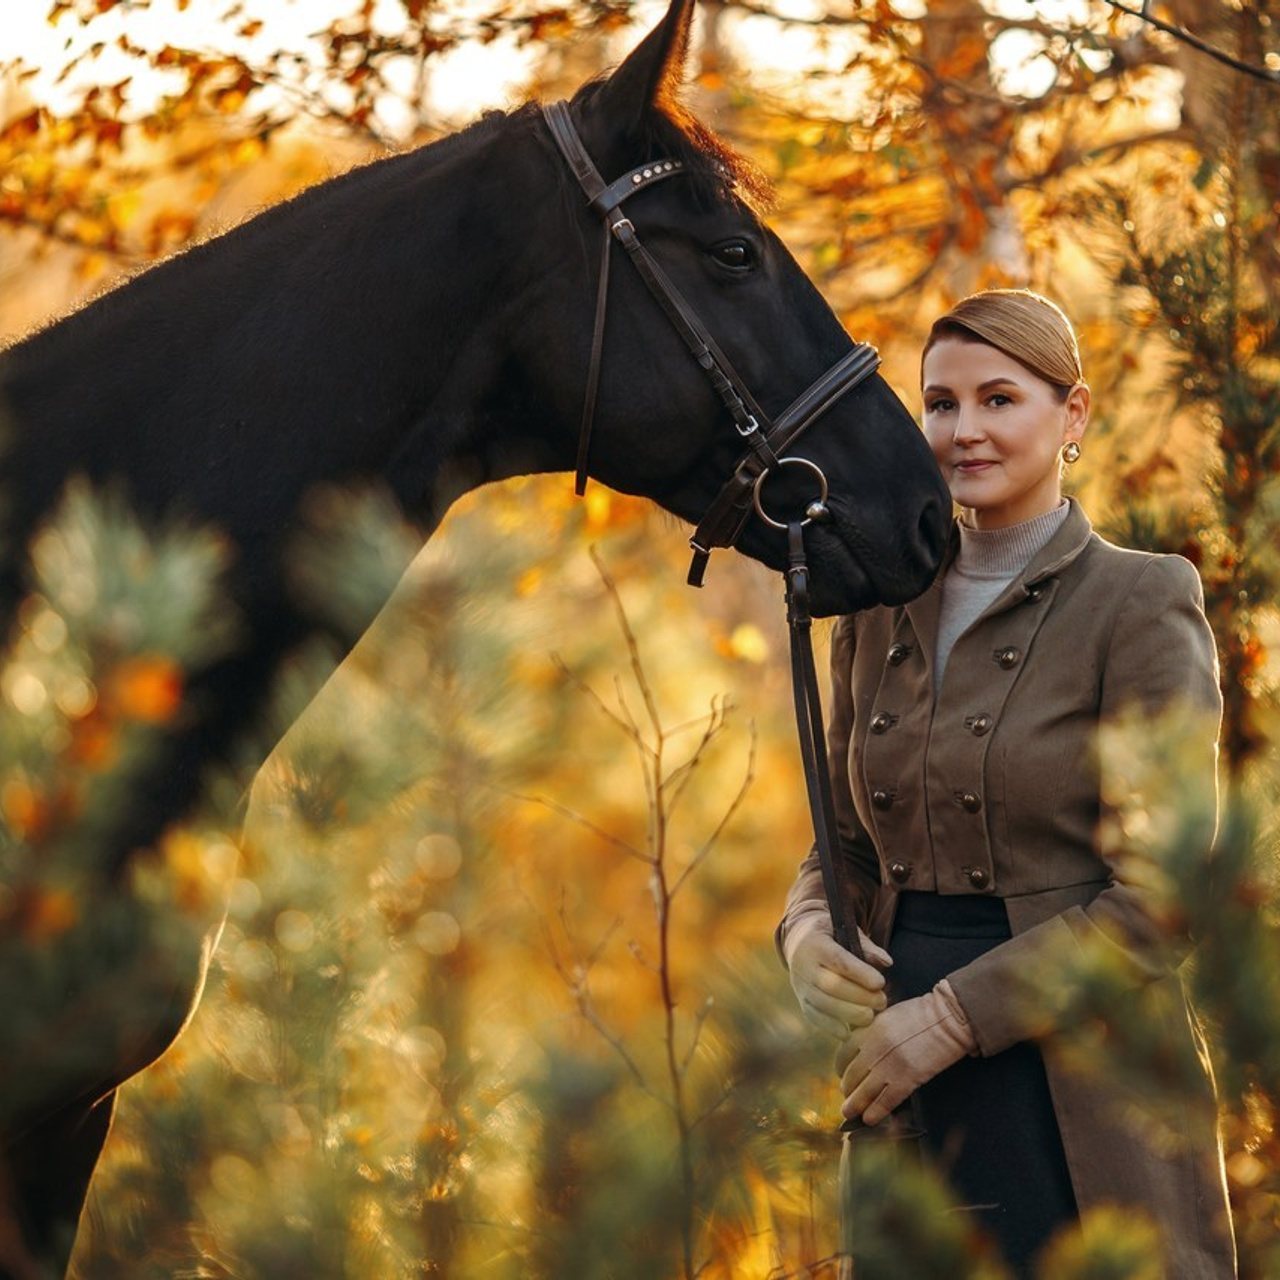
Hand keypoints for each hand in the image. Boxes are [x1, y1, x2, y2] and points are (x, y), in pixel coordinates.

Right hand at [786, 920, 893, 1037]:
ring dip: (848, 1014)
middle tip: (882, 1001)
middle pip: (831, 985)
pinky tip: (848, 1032)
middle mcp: (804, 965)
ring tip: (871, 1016)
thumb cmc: (831, 936)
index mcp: (815, 943)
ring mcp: (800, 985)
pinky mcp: (801, 1000)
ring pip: (822, 1003)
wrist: (798, 942)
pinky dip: (831, 1026)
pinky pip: (813, 1016)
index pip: (838, 960)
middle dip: (859, 996)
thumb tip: (887, 963)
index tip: (880, 983)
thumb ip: (867, 946)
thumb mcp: (845, 930)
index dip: (860, 974)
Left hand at [837, 980, 976, 1125]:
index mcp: (870, 1029)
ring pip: (863, 1092)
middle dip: (847, 1088)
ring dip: (854, 1105)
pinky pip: (884, 1102)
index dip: (840, 1066)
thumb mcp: (890, 1015)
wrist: (948, 1019)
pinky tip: (869, 1119)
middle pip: (851, 1074)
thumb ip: (874, 1032)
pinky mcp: (906, 1081)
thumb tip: (864, 1049)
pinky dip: (874, 1112)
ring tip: (849, 1112)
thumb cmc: (923, 1015)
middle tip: (847, 1096)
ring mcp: (889, 1066)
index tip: (841, 1074)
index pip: (844, 1052)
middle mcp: (874, 1048)